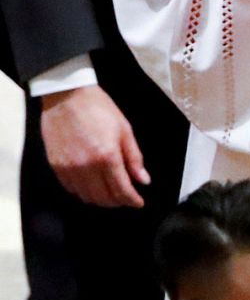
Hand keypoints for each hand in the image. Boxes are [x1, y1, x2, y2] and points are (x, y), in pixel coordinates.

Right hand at [40, 86, 147, 207]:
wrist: (66, 97)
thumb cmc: (99, 109)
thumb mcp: (124, 130)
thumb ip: (134, 158)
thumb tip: (143, 180)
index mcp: (107, 157)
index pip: (121, 189)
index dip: (132, 200)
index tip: (139, 203)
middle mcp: (86, 167)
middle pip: (103, 197)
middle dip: (118, 201)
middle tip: (126, 198)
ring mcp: (68, 168)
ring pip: (86, 196)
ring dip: (101, 199)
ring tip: (111, 193)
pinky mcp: (56, 166)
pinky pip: (71, 189)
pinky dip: (84, 192)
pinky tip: (92, 185)